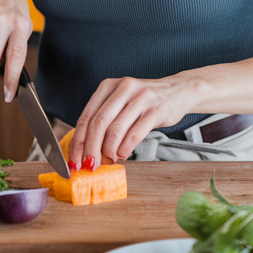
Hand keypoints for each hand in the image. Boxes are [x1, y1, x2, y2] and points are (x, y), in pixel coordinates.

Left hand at [66, 76, 192, 167]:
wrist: (179, 91)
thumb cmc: (146, 101)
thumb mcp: (121, 102)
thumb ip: (105, 121)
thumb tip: (88, 150)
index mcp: (108, 86)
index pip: (86, 116)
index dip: (78, 141)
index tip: (74, 160)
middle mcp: (123, 88)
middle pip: (98, 124)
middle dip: (91, 149)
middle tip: (89, 165)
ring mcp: (140, 98)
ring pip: (115, 129)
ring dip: (109, 150)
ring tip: (110, 159)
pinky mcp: (156, 110)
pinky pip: (135, 133)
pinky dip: (125, 148)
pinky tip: (123, 155)